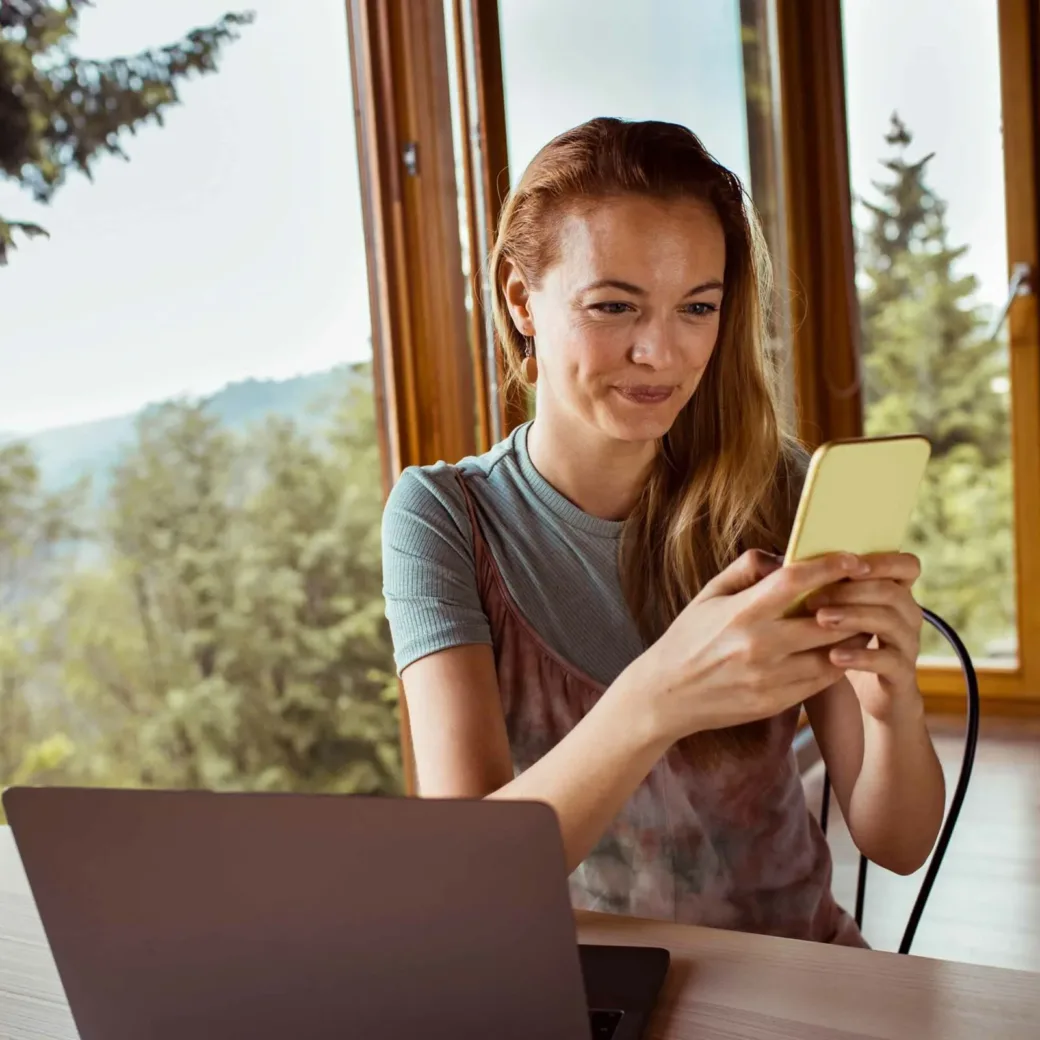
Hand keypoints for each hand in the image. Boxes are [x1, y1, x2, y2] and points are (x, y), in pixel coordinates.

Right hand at [631, 549, 872, 743]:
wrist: (666, 694)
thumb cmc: (687, 638)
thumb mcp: (708, 595)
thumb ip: (746, 569)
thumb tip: (782, 555)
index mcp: (742, 612)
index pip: (795, 581)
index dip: (829, 567)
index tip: (853, 560)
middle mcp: (758, 645)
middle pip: (827, 620)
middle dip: (854, 604)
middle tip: (870, 592)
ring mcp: (769, 677)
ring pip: (832, 655)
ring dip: (853, 637)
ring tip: (864, 622)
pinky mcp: (775, 702)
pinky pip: (820, 681)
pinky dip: (837, 663)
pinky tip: (841, 651)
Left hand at [805, 552, 923, 721]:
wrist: (862, 699)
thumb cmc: (839, 645)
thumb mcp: (831, 614)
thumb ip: (815, 588)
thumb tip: (771, 561)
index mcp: (894, 594)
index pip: (906, 566)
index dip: (881, 561)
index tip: (845, 563)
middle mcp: (907, 616)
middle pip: (890, 590)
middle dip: (850, 590)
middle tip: (812, 598)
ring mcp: (907, 645)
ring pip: (890, 621)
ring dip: (853, 616)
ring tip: (820, 620)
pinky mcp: (901, 675)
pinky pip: (888, 660)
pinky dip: (860, 655)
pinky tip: (834, 656)